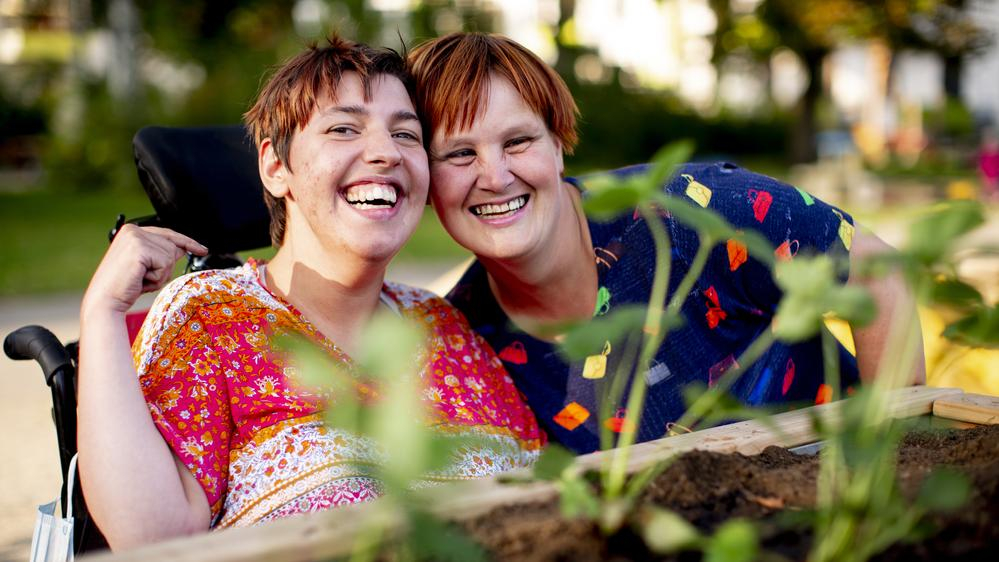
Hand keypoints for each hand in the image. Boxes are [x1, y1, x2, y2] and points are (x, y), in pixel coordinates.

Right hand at [82, 224, 207, 314]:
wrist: (105, 301)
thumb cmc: (123, 287)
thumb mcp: (146, 267)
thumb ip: (161, 253)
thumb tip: (183, 247)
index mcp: (132, 231)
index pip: (168, 234)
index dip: (187, 243)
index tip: (202, 250)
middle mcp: (133, 230)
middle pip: (173, 246)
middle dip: (164, 268)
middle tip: (142, 278)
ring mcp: (135, 237)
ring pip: (171, 255)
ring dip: (160, 274)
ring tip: (140, 279)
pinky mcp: (139, 248)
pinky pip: (165, 263)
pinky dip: (156, 277)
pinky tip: (140, 280)